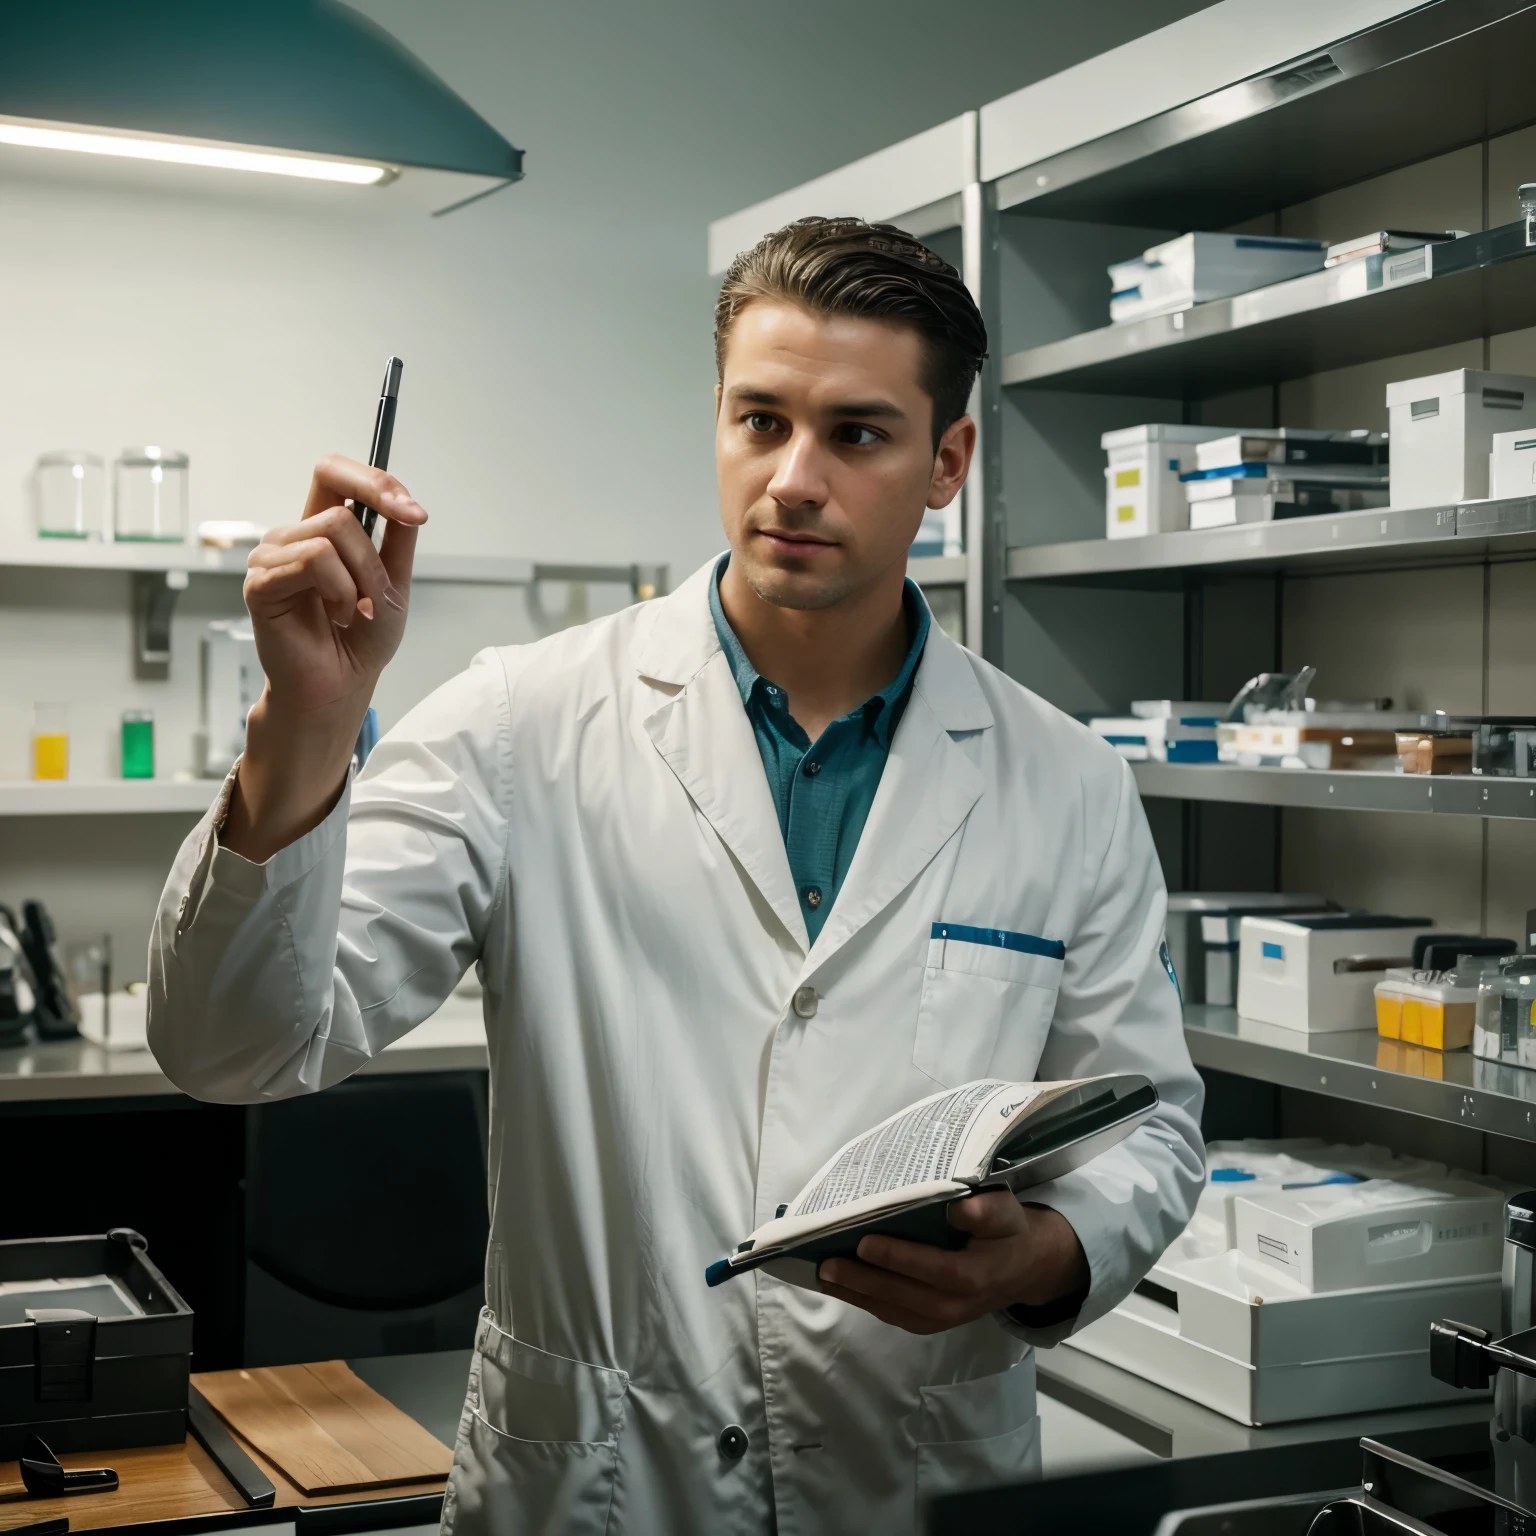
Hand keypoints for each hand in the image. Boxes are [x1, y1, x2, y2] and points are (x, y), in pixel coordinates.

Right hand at [243, 454, 425, 716]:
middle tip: (372, 598)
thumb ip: (398, 539)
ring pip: (328, 537)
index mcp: (322, 529)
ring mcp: (272, 557)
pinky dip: (338, 592)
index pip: (334, 473)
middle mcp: (293, 536)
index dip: (374, 481)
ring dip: (357, 581)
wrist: (343, 682)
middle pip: (340, 513)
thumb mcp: (394, 582)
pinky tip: (333, 617)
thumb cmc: (361, 639)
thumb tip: (406, 502)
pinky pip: (311, 562)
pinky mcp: (260, 582)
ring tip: (349, 612)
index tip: (413, 511)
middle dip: (372, 560)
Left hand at [816, 1194, 1088, 1335]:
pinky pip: (893, 1314)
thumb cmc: (1008, 1231)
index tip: (864, 1241)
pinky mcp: (930, 1321)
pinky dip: (864, 1301)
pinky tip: (840, 1287)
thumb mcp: (1007, 1213)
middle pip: (904, 1296)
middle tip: (826, 1264)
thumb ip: (988, 1210)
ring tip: (822, 1274)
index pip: (933, 1269)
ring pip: (893, 1309)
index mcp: (975, 1276)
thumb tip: (961, 1208)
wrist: (1023, 1267)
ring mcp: (941, 1318)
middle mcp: (956, 1304)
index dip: (899, 1258)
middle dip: (863, 1281)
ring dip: (856, 1294)